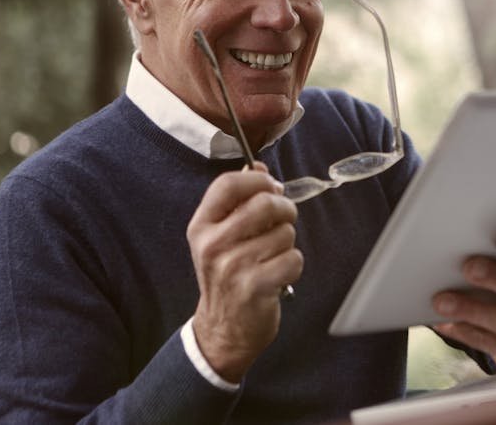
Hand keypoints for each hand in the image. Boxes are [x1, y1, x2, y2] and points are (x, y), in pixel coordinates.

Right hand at [187, 163, 301, 381]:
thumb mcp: (220, 236)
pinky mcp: (256, 287)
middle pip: (264, 203)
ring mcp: (233, 267)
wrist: (223, 328)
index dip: (257, 178)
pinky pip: (294, 258)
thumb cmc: (227, 275)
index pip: (228, 184)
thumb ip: (238, 200)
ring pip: (284, 232)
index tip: (271, 186)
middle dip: (284, 209)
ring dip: (287, 243)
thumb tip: (259, 165)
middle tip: (283, 221)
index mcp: (201, 226)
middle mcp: (213, 245)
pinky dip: (293, 265)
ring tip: (272, 257)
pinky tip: (278, 274)